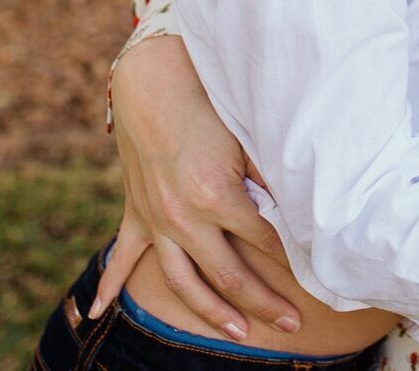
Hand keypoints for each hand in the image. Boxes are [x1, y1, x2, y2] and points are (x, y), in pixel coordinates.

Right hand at [92, 36, 298, 339]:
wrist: (154, 84)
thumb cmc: (210, 107)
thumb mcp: (246, 141)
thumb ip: (269, 181)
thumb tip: (302, 213)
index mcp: (217, 198)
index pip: (266, 242)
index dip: (296, 262)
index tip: (320, 281)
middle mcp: (183, 218)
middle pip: (229, 274)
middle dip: (263, 303)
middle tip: (291, 325)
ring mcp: (156, 221)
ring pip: (183, 281)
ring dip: (210, 311)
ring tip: (237, 333)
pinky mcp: (136, 213)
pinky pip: (123, 256)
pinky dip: (110, 285)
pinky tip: (98, 313)